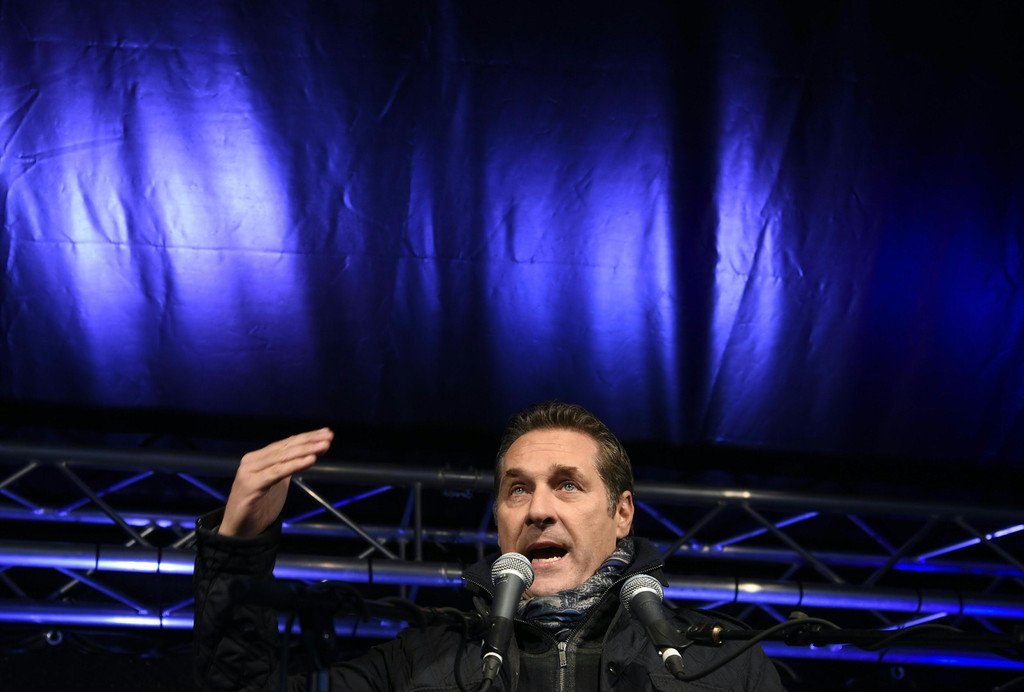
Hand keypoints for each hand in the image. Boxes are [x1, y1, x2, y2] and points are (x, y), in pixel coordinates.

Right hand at [219, 428, 333, 536]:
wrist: (239, 532)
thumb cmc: (259, 507)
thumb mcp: (277, 483)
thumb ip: (287, 467)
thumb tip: (308, 453)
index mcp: (258, 458)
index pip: (286, 444)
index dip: (306, 437)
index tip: (326, 433)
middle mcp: (252, 461)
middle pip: (285, 448)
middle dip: (309, 441)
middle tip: (329, 436)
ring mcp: (250, 472)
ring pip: (282, 458)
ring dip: (306, 450)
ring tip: (323, 446)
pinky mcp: (251, 486)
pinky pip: (277, 473)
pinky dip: (294, 465)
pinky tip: (310, 460)